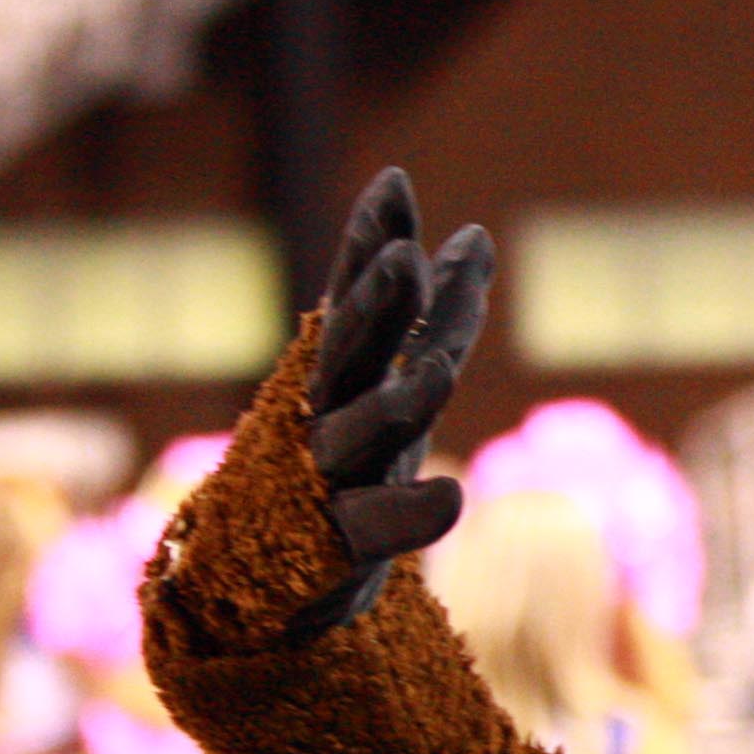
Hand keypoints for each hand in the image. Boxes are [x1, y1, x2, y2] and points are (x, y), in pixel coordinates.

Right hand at [300, 169, 493, 631]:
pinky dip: (411, 513)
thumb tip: (476, 237)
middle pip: (353, 351)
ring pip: (362, 431)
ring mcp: (334, 474)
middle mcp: (330, 409)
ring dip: (399, 402)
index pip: (357, 291)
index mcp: (345, 365)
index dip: (372, 240)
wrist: (277, 568)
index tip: (395, 185)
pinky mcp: (344, 540)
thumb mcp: (401, 375)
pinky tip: (448, 498)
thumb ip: (441, 313)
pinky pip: (378, 525)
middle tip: (404, 260)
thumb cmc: (356, 455)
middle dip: (377, 307)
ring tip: (438, 375)